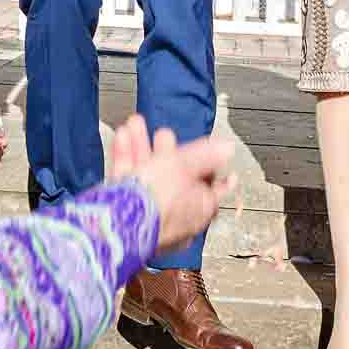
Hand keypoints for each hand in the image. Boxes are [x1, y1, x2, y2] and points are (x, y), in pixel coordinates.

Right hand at [108, 114, 236, 255]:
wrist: (120, 223)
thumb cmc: (158, 200)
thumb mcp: (185, 166)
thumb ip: (205, 156)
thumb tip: (228, 149)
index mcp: (200, 208)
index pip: (212, 188)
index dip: (213, 169)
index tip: (216, 159)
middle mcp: (177, 214)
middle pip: (175, 177)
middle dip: (167, 150)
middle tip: (162, 134)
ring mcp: (151, 215)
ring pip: (149, 176)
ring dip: (142, 147)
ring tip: (136, 125)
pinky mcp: (126, 212)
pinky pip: (128, 182)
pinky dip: (125, 158)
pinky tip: (122, 138)